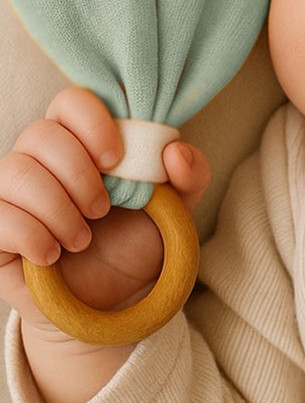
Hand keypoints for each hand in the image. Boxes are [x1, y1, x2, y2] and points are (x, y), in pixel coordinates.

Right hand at [0, 87, 209, 339]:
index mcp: (82, 141)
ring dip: (57, 208)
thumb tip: (175, 151)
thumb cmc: (138, 242)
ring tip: (82, 240)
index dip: (91, 122)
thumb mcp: (176, 210)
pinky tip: (53, 255)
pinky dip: (32, 235)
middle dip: (78, 174)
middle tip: (103, 210)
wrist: (113, 300)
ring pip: (15, 171)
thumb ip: (190, 175)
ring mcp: (13, 192)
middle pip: (41, 134)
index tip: (116, 159)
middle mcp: (41, 159)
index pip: (71, 102)